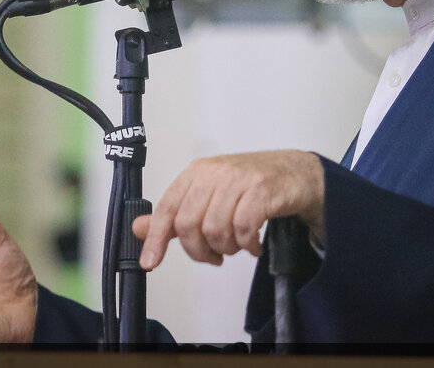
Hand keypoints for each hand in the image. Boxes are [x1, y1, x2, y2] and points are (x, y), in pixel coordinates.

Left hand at [131, 150, 323, 269]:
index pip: (168, 207)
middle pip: (190, 223)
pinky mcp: (263, 190)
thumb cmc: (249, 186)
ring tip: (237, 247)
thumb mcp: (208, 195)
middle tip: (214, 257)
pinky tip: (253, 246)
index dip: (157, 238)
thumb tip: (138, 229)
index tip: (150, 263)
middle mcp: (215, 172)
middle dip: (200, 251)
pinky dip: (247, 246)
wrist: (295, 173)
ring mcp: (239, 179)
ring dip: (227, 248)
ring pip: (216, 229)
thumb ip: (175, 215)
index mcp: (196, 172)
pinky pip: (244, 228)